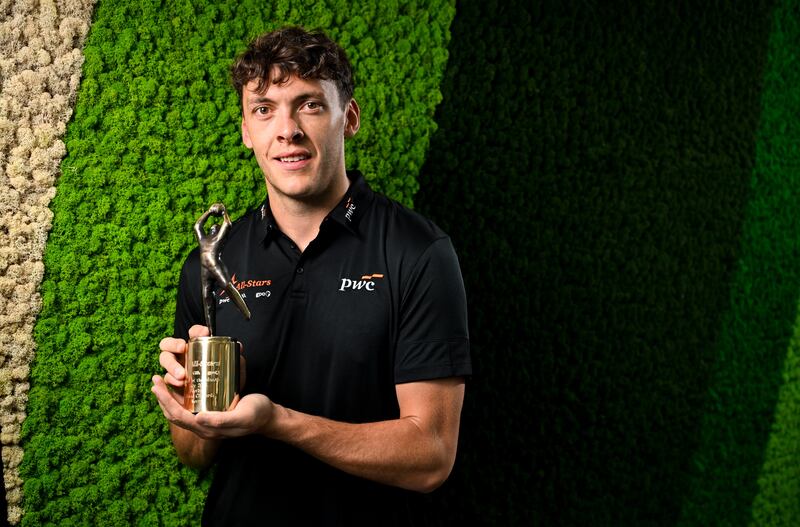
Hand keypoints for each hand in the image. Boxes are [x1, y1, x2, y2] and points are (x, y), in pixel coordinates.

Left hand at [152, 324, 260, 438]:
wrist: (269, 417)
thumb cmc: (257, 414)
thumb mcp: (242, 416)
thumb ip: (221, 420)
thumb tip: (198, 418)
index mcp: (207, 429)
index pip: (178, 415)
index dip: (165, 400)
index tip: (157, 385)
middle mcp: (203, 427)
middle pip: (174, 414)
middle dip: (162, 398)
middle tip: (155, 380)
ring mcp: (206, 421)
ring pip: (180, 411)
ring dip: (168, 398)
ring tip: (162, 383)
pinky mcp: (211, 414)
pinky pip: (190, 407)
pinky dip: (180, 397)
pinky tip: (181, 386)